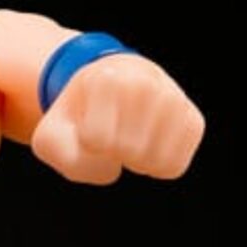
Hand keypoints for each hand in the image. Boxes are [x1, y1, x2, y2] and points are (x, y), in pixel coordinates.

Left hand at [29, 52, 203, 186]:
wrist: (116, 85)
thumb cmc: (81, 115)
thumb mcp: (52, 132)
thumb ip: (60, 153)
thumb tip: (110, 164)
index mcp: (108, 78)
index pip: (97, 138)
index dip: (90, 140)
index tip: (92, 120)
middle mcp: (147, 83)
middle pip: (130, 150)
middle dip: (114, 151)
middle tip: (113, 130)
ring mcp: (175, 100)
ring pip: (156, 162)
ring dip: (136, 161)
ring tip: (130, 137)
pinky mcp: (194, 121)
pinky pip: (174, 168)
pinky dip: (156, 167)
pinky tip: (149, 145)